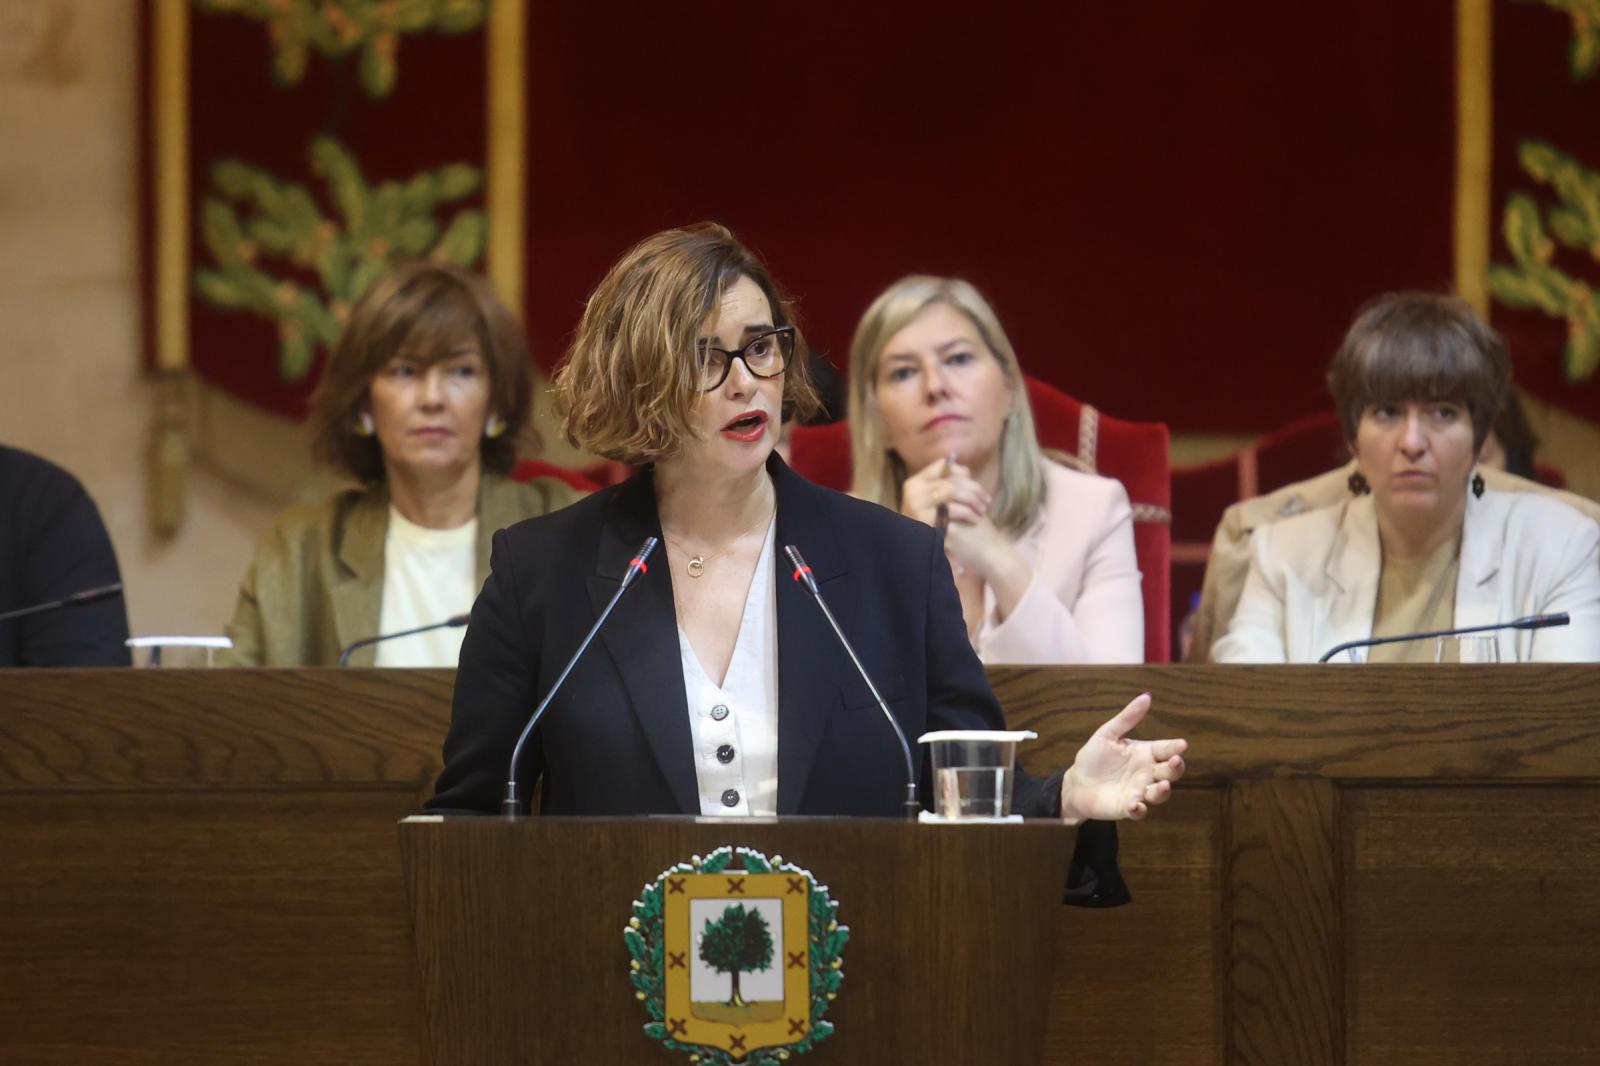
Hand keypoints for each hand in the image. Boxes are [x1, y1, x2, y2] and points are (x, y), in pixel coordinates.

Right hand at [900, 456, 989, 529]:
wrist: (918, 553)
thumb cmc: (932, 525)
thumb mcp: (935, 503)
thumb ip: (948, 485)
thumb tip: (966, 471)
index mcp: (915, 483)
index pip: (940, 466)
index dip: (959, 471)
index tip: (973, 481)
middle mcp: (913, 492)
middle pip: (949, 480)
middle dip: (973, 488)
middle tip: (986, 500)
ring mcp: (916, 506)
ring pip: (951, 491)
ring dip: (972, 499)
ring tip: (982, 509)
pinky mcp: (924, 520)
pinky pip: (952, 509)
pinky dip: (967, 512)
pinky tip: (976, 519)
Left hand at [1059, 693, 1186, 823]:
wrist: (1077, 782)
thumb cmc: (1094, 757)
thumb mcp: (1108, 734)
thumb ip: (1127, 718)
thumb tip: (1146, 695)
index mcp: (1145, 753)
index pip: (1166, 749)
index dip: (1175, 748)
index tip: (1182, 744)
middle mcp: (1147, 773)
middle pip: (1169, 772)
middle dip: (1175, 768)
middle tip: (1175, 761)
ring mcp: (1140, 791)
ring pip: (1159, 794)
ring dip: (1163, 791)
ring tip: (1163, 786)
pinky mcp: (1128, 807)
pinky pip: (1139, 811)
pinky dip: (1140, 810)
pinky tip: (1135, 805)